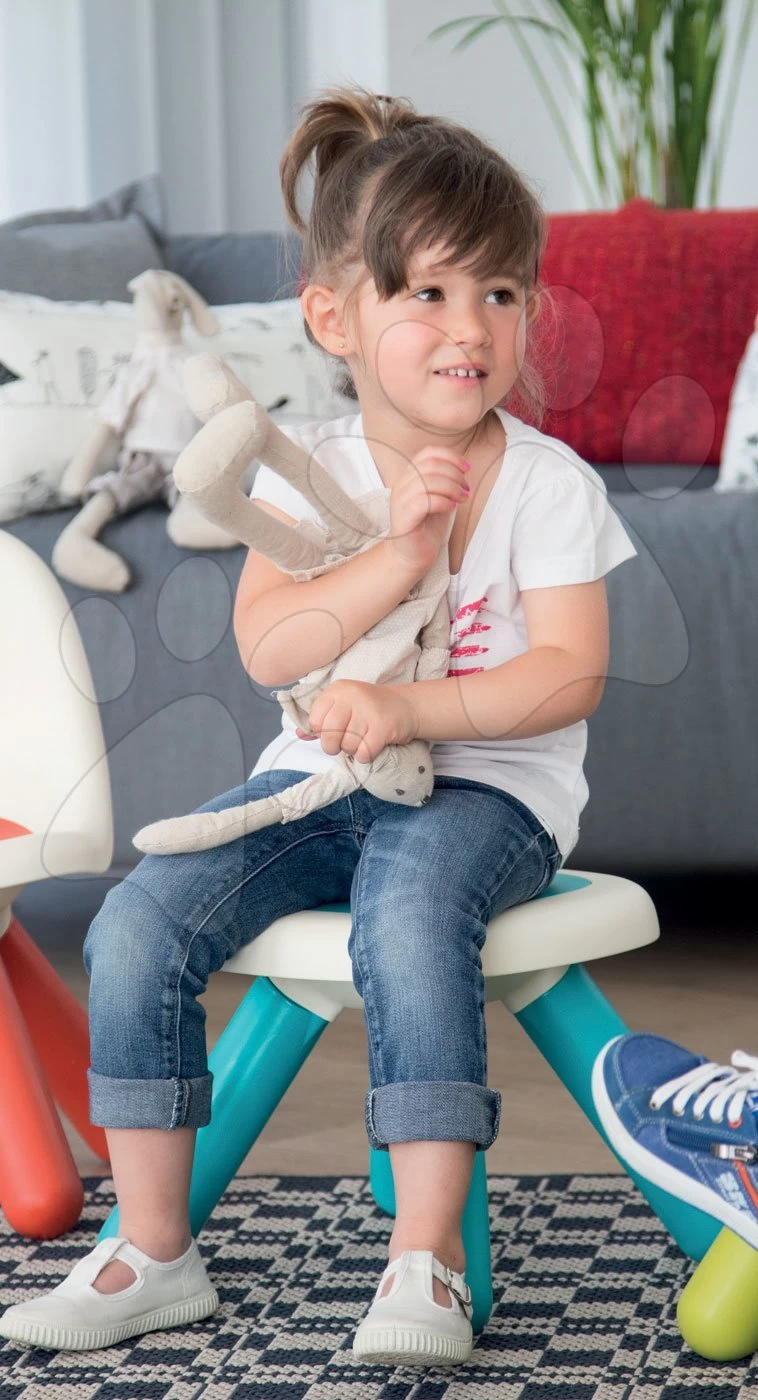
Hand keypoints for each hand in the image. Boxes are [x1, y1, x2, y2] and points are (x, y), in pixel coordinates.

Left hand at [295, 680, 418, 760]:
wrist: (406, 706)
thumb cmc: (369, 709)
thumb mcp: (344, 707)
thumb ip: (321, 720)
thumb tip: (299, 734)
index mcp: (338, 690)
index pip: (315, 719)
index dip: (320, 731)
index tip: (332, 730)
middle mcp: (352, 696)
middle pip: (328, 735)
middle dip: (333, 746)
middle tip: (344, 742)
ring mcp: (369, 711)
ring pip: (346, 746)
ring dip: (352, 750)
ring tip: (362, 739)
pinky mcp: (383, 727)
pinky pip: (363, 753)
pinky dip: (365, 756)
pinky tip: (372, 745)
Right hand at [388, 446, 469, 572]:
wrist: (412, 555)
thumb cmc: (427, 527)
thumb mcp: (440, 497)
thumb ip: (446, 481)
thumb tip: (463, 467)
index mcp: (409, 477)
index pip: (428, 453)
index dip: (450, 456)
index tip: (467, 468)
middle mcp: (402, 485)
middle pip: (431, 465)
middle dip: (455, 474)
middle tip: (466, 489)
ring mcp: (400, 501)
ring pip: (429, 481)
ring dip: (452, 488)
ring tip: (462, 498)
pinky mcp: (404, 517)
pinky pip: (425, 500)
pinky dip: (443, 502)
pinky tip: (451, 508)